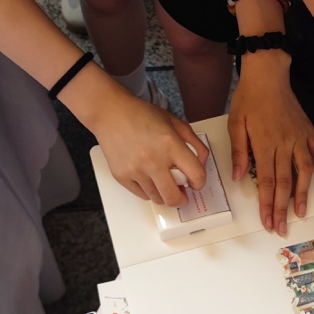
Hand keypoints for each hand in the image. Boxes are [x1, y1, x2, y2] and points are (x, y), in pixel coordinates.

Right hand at [62, 66, 208, 206]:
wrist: (111, 113)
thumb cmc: (142, 115)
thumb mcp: (175, 122)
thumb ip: (194, 142)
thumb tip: (202, 162)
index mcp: (170, 144)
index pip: (195, 175)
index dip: (200, 183)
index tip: (197, 183)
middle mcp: (153, 160)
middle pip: (174, 197)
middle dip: (182, 199)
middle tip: (182, 195)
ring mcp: (135, 170)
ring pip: (157, 198)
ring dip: (165, 195)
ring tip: (164, 183)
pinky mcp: (121, 176)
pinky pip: (141, 195)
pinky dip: (149, 191)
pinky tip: (150, 180)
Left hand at [228, 51, 313, 236]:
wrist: (268, 74)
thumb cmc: (249, 97)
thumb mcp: (235, 123)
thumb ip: (239, 152)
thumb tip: (237, 177)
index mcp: (264, 144)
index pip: (265, 181)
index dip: (267, 204)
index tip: (267, 221)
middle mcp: (284, 144)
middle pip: (284, 182)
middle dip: (282, 208)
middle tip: (282, 227)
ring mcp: (299, 139)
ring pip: (304, 172)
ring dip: (303, 195)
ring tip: (301, 212)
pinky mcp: (308, 132)